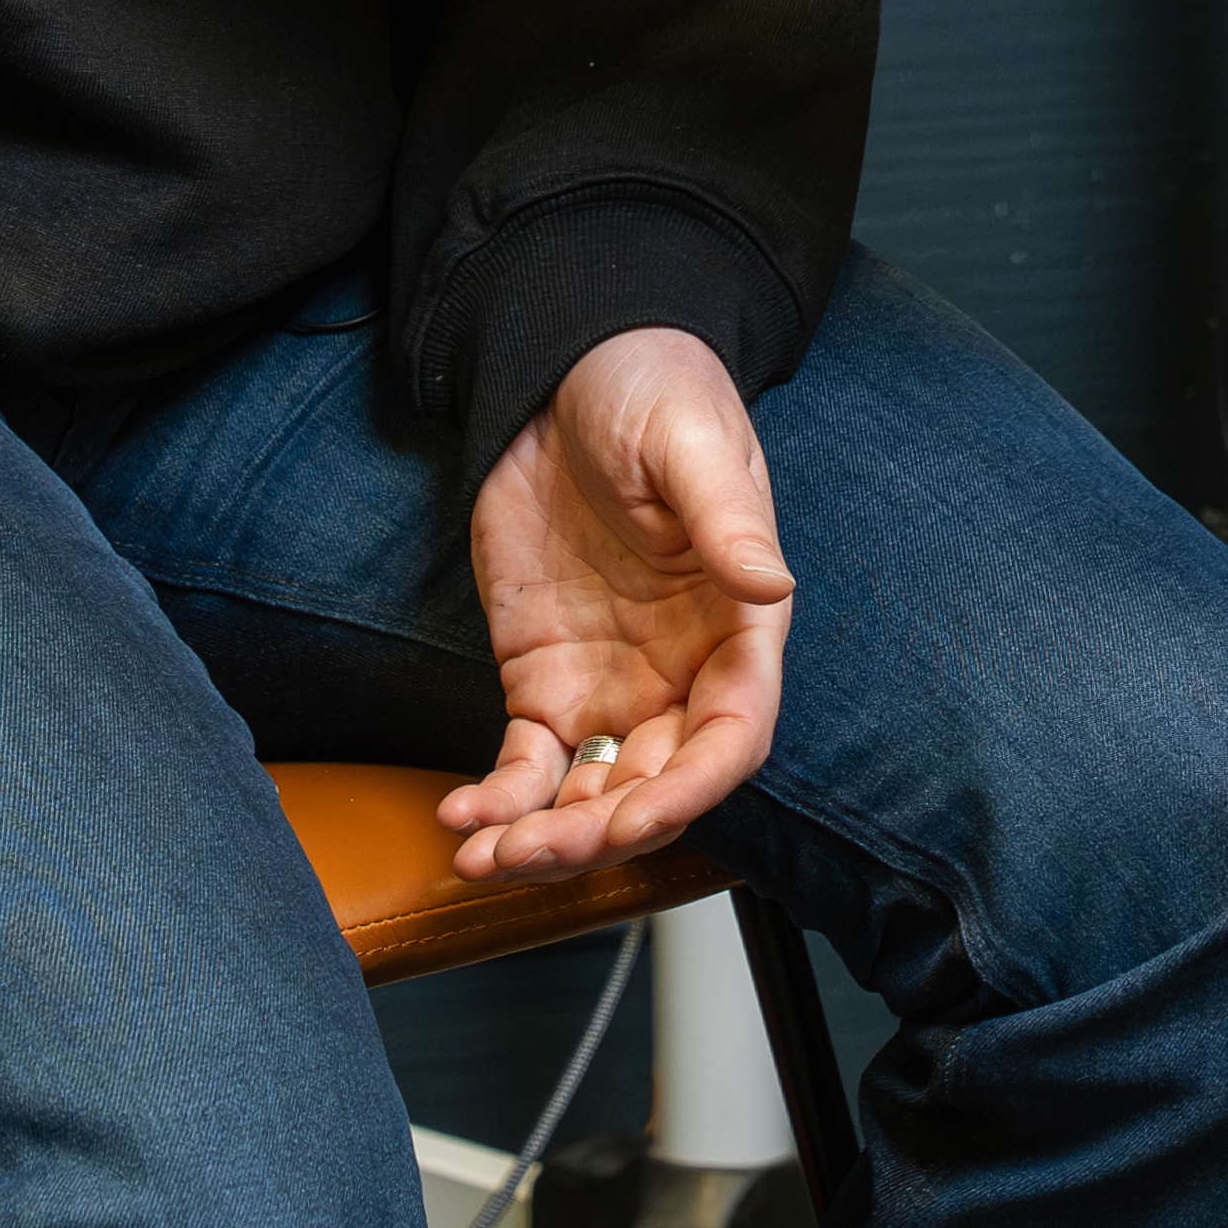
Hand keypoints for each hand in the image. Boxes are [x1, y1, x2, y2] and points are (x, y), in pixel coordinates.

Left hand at [441, 325, 793, 879]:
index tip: (631, 819)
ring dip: (544, 838)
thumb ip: (727, 518)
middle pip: (655, 785)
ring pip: (590, 793)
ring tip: (479, 858)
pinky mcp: (543, 681)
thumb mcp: (692, 441)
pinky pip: (527, 765)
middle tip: (528, 855)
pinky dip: (498, 802)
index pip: (732, 734)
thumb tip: (769, 587)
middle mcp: (682, 673)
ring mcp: (611, 684)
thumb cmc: (652, 389)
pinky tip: (459, 818)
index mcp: (738, 627)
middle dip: (599, 834)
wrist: (565, 369)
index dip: (689, 790)